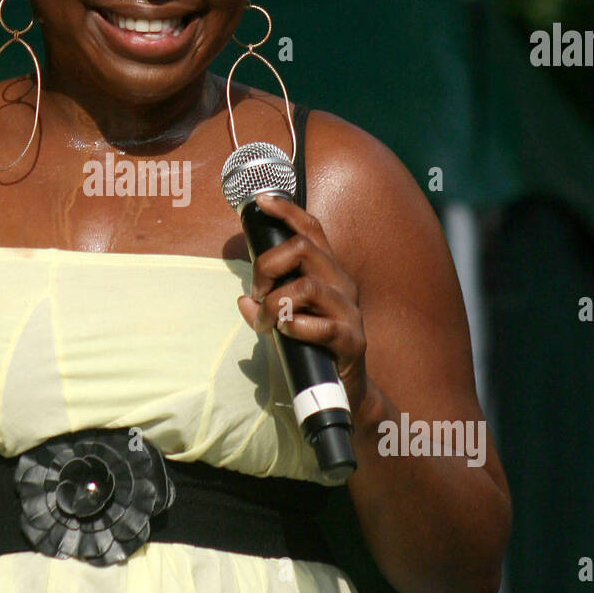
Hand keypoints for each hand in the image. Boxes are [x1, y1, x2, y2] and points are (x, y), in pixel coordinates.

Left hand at [236, 193, 369, 422]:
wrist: (345, 392)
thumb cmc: (311, 349)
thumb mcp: (284, 321)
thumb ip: (265, 306)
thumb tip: (242, 299)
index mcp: (327, 274)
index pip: (312, 230)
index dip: (287, 211)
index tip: (261, 200)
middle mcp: (342, 285)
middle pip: (305, 250)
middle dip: (269, 265)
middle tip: (256, 290)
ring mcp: (350, 312)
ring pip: (308, 287)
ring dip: (276, 303)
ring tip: (266, 322)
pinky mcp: (352, 341)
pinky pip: (321, 326)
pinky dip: (295, 327)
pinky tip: (285, 333)